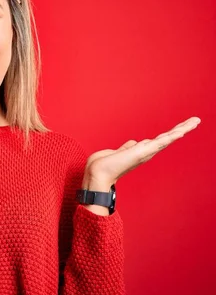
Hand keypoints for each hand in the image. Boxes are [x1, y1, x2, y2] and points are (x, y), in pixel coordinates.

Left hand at [82, 116, 200, 190]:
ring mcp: (146, 152)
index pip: (159, 140)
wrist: (98, 173)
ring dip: (182, 129)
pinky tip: (182, 131)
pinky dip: (172, 136)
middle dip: (182, 129)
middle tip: (195, 121)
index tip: (181, 128)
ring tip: (195, 121)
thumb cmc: (105, 165)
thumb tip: (133, 143)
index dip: (170, 133)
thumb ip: (128, 147)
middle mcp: (146, 152)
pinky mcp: (143, 152)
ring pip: (168, 138)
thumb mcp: (119, 152)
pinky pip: (161, 142)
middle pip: (167, 138)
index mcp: (141, 151)